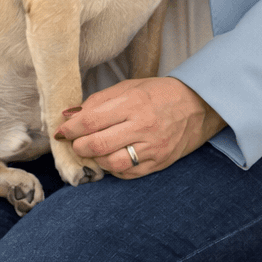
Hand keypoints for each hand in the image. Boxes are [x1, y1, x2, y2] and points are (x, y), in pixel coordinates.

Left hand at [54, 77, 225, 177]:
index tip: (63, 131)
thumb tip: (69, 115)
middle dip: (79, 146)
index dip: (70, 129)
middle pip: (97, 145)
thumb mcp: (129, 87)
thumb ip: (98, 101)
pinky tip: (112, 159)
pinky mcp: (159, 162)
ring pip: (111, 163)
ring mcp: (152, 147)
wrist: (199, 105)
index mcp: (133, 103)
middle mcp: (142, 126)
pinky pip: (128, 173)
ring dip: (95, 160)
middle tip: (76, 143)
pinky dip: (114, 169)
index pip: (91, 121)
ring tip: (94, 151)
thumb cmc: (160, 93)